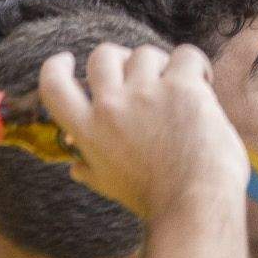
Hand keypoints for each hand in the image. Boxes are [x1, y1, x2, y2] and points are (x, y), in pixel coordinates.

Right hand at [36, 40, 246, 220]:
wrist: (192, 204)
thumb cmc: (156, 198)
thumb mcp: (109, 184)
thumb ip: (91, 169)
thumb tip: (75, 167)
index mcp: (87, 131)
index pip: (53, 86)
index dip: (56, 66)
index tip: (66, 59)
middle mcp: (110, 107)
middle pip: (103, 55)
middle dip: (122, 57)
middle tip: (142, 71)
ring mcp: (145, 94)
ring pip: (145, 53)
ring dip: (162, 64)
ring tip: (178, 87)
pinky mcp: (181, 87)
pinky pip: (185, 54)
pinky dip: (195, 64)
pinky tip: (203, 82)